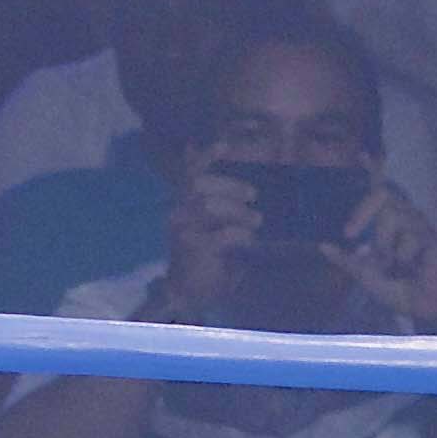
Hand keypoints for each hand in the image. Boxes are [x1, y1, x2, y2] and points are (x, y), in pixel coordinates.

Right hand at [158, 161, 260, 318]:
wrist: (192, 293)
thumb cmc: (210, 258)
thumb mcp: (221, 229)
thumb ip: (232, 209)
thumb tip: (258, 193)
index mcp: (185, 204)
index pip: (190, 172)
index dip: (205, 156)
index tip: (225, 144)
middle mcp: (178, 212)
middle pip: (198, 185)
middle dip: (229, 185)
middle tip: (254, 194)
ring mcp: (182, 229)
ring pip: (208, 206)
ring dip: (237, 211)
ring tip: (257, 219)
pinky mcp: (192, 248)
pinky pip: (218, 234)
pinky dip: (239, 234)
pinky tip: (249, 239)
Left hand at [325, 177, 436, 332]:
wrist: (423, 309)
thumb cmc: (397, 289)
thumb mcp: (365, 275)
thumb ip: (346, 260)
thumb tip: (322, 245)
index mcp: (389, 225)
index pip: (382, 192)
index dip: (375, 172)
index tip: (363, 154)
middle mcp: (407, 220)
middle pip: (384, 194)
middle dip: (362, 213)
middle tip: (349, 234)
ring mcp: (422, 227)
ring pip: (396, 216)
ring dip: (386, 244)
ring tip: (393, 264)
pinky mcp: (435, 238)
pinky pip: (412, 237)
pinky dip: (404, 256)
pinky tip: (412, 267)